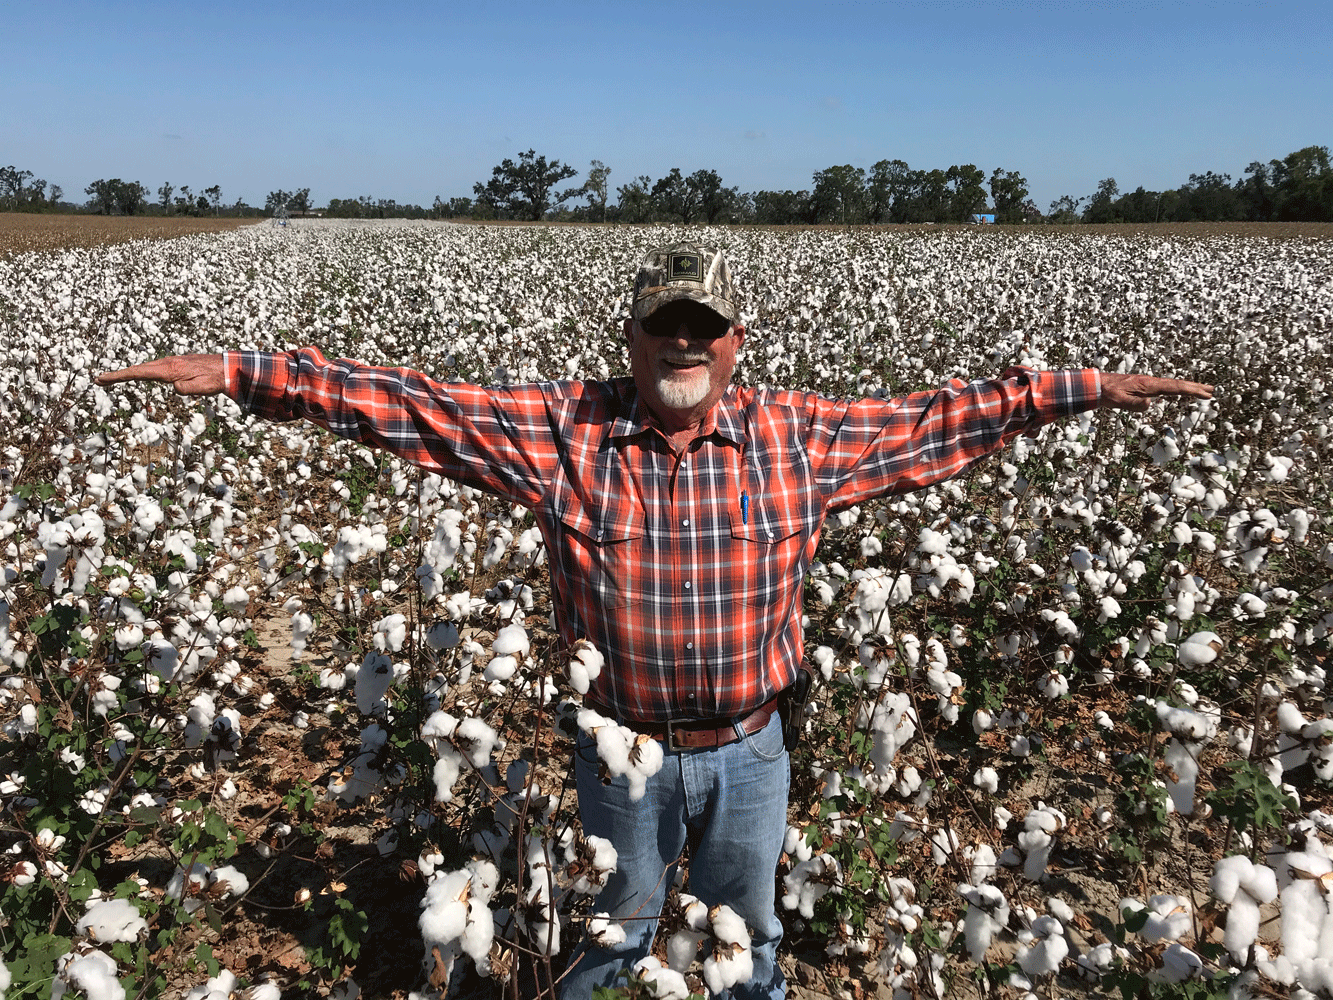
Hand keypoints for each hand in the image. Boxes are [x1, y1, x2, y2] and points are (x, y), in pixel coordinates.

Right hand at [94, 354, 226, 395]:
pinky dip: (141, 372)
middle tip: (99, 380)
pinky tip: (137, 376)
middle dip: (118, 375)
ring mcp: (170, 363)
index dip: (119, 376)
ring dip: (128, 374)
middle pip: (137, 370)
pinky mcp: (175, 365)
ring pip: (145, 369)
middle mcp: (167, 364)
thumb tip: (175, 387)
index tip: (102, 379)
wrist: (226, 368)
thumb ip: (187, 388)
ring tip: (111, 379)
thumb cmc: (215, 380)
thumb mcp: (202, 387)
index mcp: (169, 370)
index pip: (139, 373)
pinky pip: (153, 369)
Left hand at [1099, 373, 1213, 411]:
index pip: (1174, 387)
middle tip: (1212, 390)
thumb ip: (1134, 403)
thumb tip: (1150, 404)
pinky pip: (1165, 389)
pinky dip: (1177, 390)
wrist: (1098, 386)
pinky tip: (1180, 392)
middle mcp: (1151, 383)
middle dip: (1195, 388)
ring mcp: (1149, 385)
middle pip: (1177, 385)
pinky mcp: (1144, 388)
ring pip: (1172, 386)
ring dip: (1188, 388)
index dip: (1191, 390)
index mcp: (1148, 385)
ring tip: (1202, 391)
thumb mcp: (1119, 401)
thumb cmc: (1108, 393)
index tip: (1205, 393)